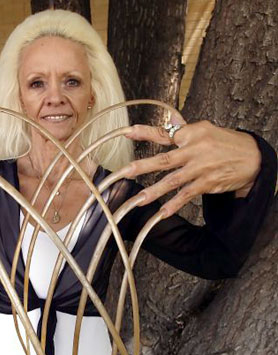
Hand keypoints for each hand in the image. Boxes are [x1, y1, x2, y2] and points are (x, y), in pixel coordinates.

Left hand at [124, 120, 261, 216]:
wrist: (253, 156)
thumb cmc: (225, 143)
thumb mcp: (205, 130)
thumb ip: (183, 130)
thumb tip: (169, 120)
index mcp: (191, 134)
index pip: (164, 133)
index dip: (144, 133)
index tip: (126, 133)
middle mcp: (195, 150)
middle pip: (164, 160)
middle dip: (141, 167)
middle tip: (124, 172)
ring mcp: (201, 168)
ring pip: (173, 181)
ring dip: (154, 191)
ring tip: (138, 201)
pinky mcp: (207, 183)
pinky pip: (187, 195)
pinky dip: (174, 205)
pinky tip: (162, 212)